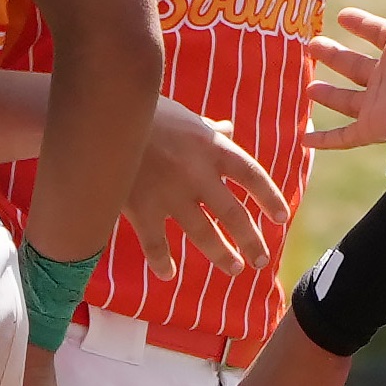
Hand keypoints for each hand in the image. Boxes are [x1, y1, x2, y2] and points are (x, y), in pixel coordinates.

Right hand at [131, 93, 283, 281]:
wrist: (103, 111)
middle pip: (234, 215)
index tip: (281, 217)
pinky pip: (156, 244)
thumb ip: (209, 130)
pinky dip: (163, 262)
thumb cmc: (146, 111)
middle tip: (260, 260)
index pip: (252, 176)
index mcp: (213, 147)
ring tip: (235, 268)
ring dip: (222, 254)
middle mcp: (198, 173)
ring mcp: (169, 193)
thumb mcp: (186, 117)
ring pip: (204, 234)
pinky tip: (168, 274)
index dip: (270, 198)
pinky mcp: (140, 207)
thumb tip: (228, 128)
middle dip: (251, 241)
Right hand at [310, 0, 385, 154]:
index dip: (360, 23)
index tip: (342, 16)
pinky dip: (324, 139)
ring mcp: (382, 102)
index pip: (377, 31)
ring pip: (348, 99)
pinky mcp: (376, 127)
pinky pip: (344, 136)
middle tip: (311, 45)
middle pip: (357, 65)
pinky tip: (303, 139)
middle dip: (335, 56)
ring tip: (307, 87)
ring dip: (328, 94)